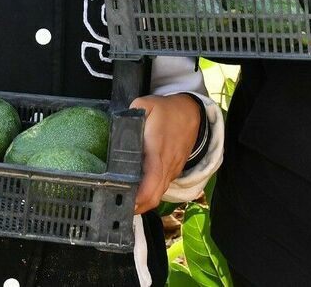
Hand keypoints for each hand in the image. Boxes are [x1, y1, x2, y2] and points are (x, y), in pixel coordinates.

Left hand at [129, 93, 200, 213]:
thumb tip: (117, 125)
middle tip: (118, 207)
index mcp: (157, 148)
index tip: (125, 201)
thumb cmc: (167, 110)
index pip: (152, 177)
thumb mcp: (146, 105)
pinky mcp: (174, 172)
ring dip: (144, 203)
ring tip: (125, 203)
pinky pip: (162, 188)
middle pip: (155, 195)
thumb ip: (130, 115)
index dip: (141, 194)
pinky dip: (151, 195)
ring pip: (159, 194)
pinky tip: (137, 193)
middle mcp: (167, 164)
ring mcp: (172, 170)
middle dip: (138, 206)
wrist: (193, 113)